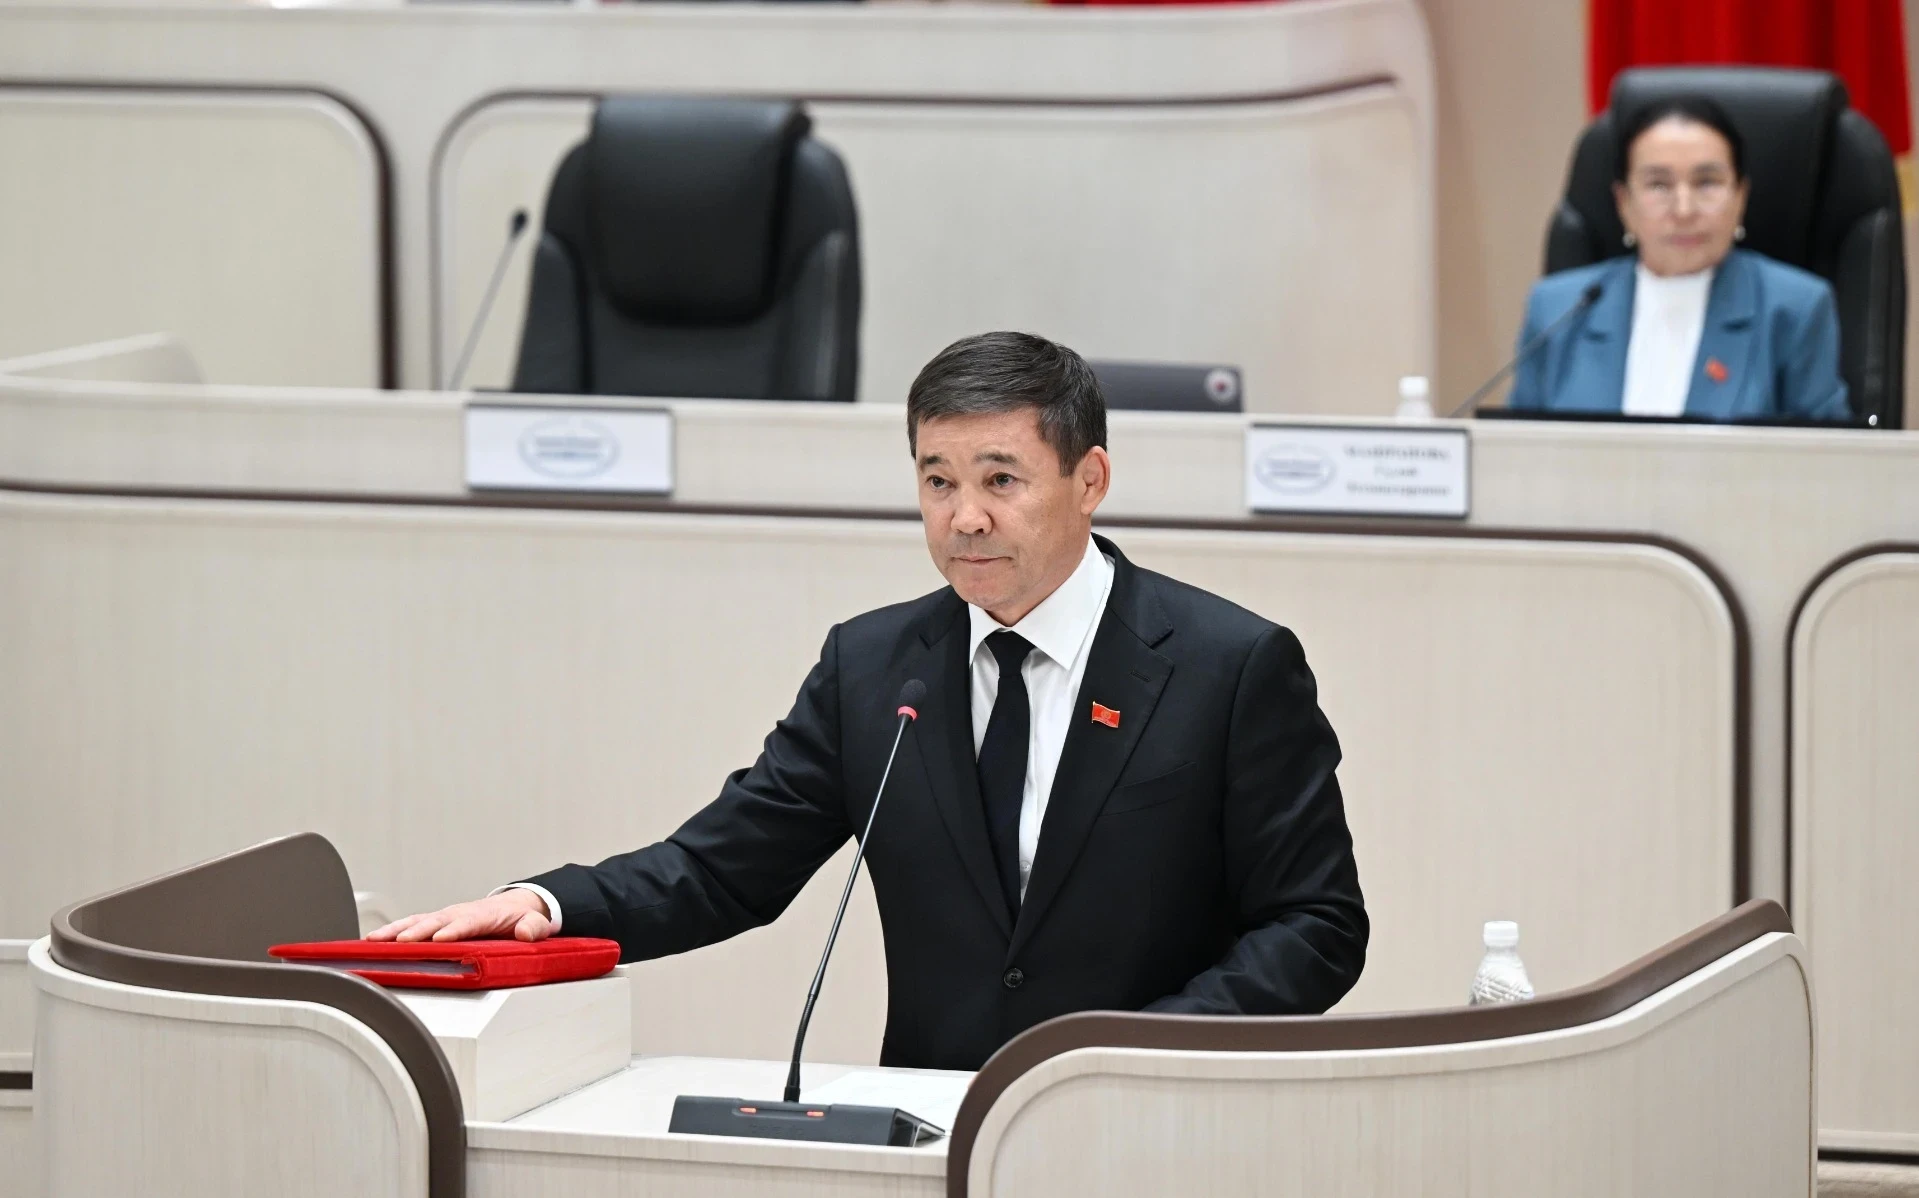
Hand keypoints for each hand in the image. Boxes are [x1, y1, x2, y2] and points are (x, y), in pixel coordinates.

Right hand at [367, 889, 552, 942]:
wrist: (514, 907)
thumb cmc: (519, 918)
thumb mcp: (534, 923)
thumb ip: (533, 928)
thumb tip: (526, 933)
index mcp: (484, 915)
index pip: (468, 922)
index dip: (454, 930)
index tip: (440, 939)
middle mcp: (460, 913)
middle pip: (437, 920)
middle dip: (418, 931)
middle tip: (401, 941)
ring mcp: (446, 917)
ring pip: (418, 921)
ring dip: (396, 930)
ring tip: (375, 940)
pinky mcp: (436, 924)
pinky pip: (412, 926)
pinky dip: (393, 932)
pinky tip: (374, 941)